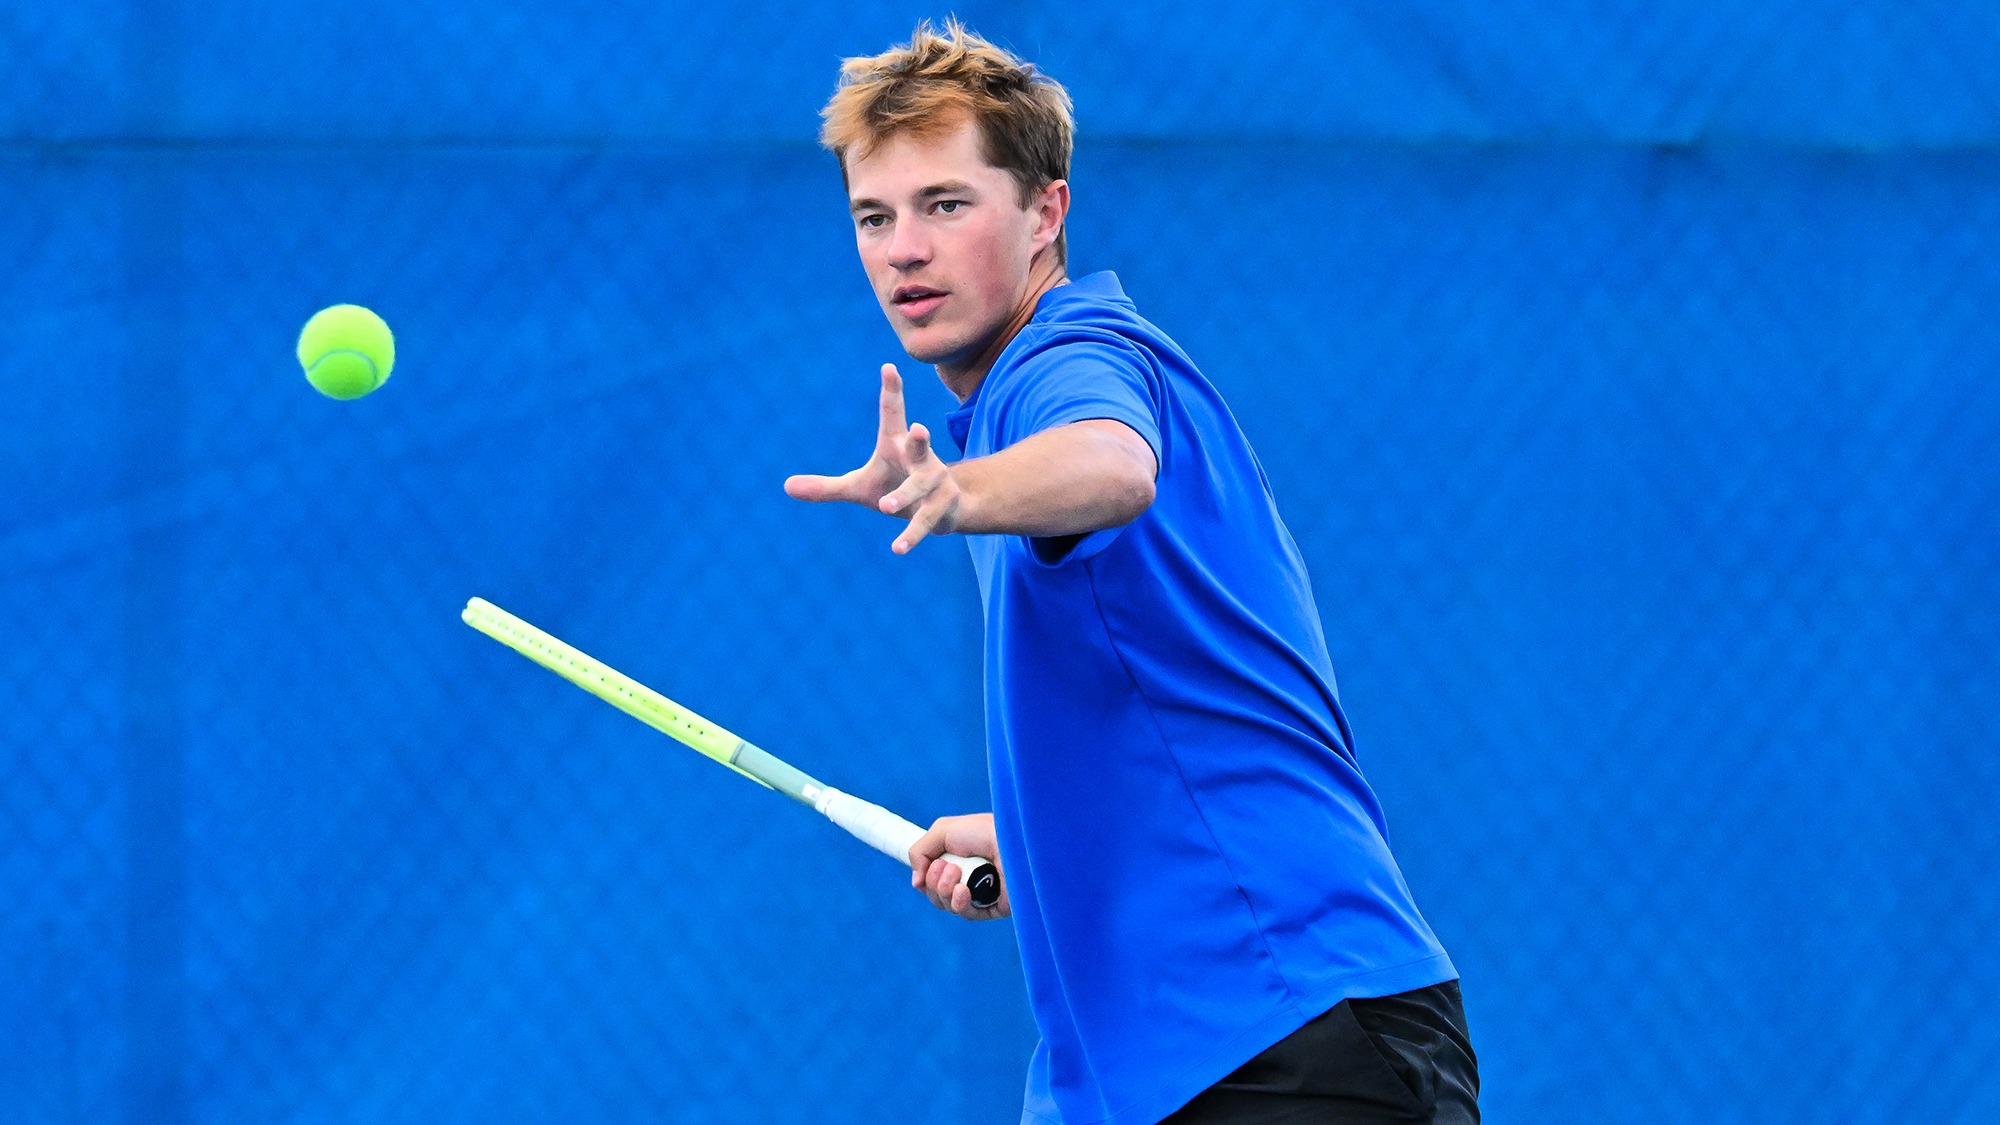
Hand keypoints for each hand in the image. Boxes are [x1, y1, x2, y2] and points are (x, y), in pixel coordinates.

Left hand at [784, 365, 965, 553]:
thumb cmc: (895, 488)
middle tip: (919, 428)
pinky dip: (911, 535)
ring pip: (920, 487)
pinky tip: (897, 548)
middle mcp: (920, 458)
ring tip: (885, 506)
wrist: (942, 510)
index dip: (892, 391)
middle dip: (920, 439)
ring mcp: (936, 481)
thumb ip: (826, 488)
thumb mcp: (858, 487)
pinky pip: (926, 520)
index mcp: (895, 444)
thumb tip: (786, 487)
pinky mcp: (944, 506)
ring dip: (904, 496)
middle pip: (919, 446)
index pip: (893, 414)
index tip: (888, 367)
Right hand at [909, 813, 1008, 920]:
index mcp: (960, 858)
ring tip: (957, 873)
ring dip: (944, 890)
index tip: (921, 875)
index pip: (933, 878)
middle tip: (948, 866)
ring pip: (947, 905)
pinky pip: (966, 914)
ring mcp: (982, 893)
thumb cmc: (983, 831)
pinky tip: (963, 890)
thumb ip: (920, 852)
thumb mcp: (942, 831)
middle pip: (935, 894)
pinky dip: (959, 903)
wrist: (1011, 842)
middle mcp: (970, 876)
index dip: (925, 878)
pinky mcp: (993, 907)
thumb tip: (917, 882)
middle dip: (933, 882)